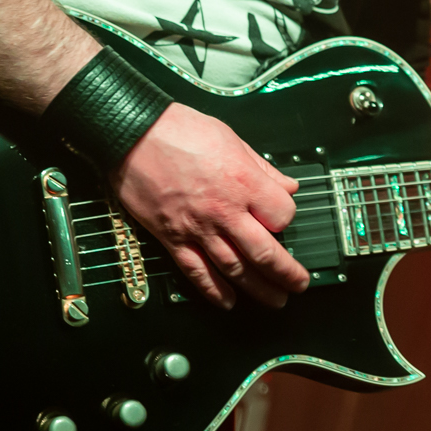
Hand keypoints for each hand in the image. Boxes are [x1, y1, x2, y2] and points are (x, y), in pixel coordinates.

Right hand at [113, 104, 309, 308]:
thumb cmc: (179, 130)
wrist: (131, 134)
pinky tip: (228, 301)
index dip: (287, 219)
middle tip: (299, 284)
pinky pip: (196, 271)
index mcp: (244, 182)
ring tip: (275, 300)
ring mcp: (197, 228)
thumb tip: (287, 185)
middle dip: (287, 273)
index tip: (284, 220)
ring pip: (235, 268)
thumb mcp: (232, 138)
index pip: (283, 215)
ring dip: (258, 289)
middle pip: (265, 252)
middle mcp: (224, 210)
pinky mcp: (172, 238)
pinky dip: (213, 291)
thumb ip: (262, 168)